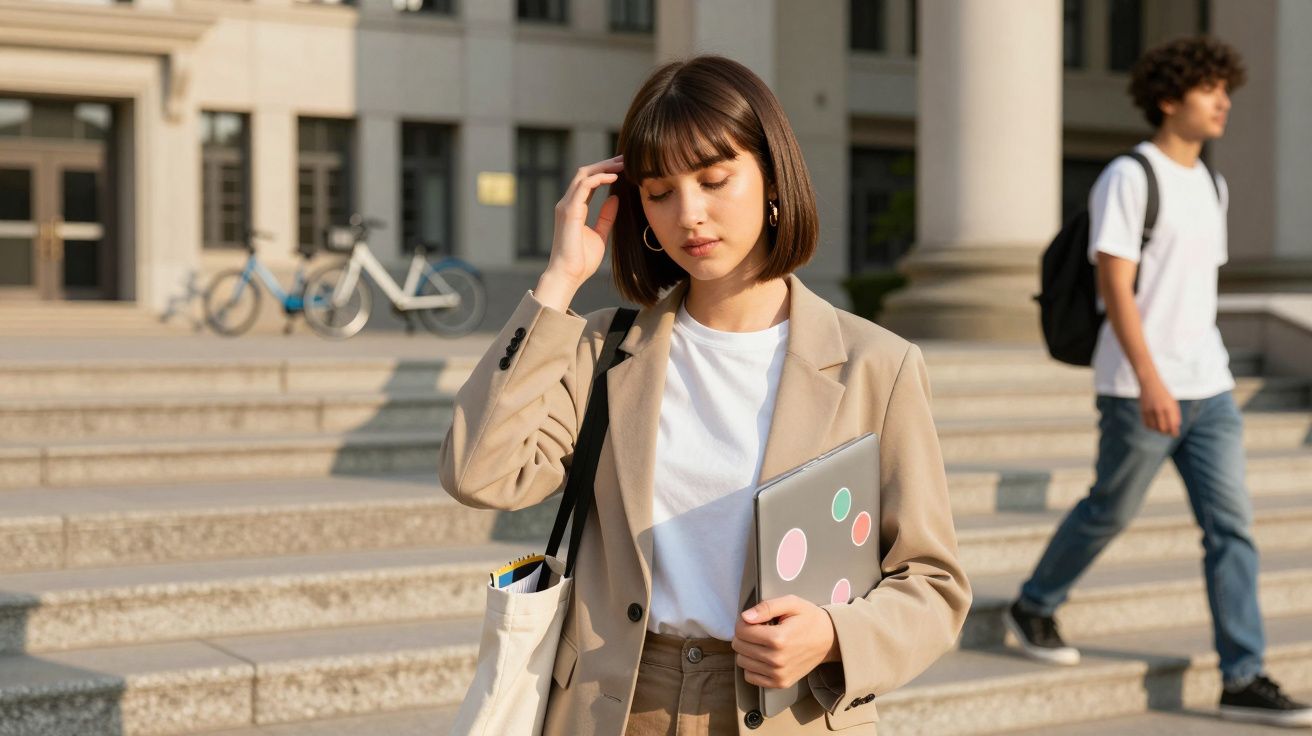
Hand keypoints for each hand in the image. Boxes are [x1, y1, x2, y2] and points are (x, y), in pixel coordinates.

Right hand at [537, 156, 623, 308]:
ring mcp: (566, 205)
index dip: (604, 172)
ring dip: (603, 167)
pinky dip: (599, 178)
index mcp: (574, 209)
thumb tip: (615, 199)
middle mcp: (567, 204)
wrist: (568, 275)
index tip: (623, 168)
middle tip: (625, 159)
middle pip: (585, 173)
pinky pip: (584, 186)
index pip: (588, 182)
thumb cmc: (582, 261)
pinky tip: (614, 177)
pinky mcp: (569, 210)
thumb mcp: (600, 235)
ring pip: (583, 175)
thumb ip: (606, 217)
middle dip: (605, 164)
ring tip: (622, 164)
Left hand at [732, 595, 840, 689]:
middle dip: (744, 635)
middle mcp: (776, 660)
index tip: (754, 620)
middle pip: (739, 646)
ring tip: (762, 643)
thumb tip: (745, 617)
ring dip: (747, 650)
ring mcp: (778, 674)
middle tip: (759, 630)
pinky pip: (750, 677)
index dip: (744, 622)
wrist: (829, 640)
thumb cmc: (809, 618)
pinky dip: (752, 666)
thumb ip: (767, 607)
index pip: (741, 631)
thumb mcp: (791, 603)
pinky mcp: (780, 683)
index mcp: (778, 639)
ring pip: (742, 662)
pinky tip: (763, 656)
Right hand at [1138, 375, 1180, 436]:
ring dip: (1158, 430)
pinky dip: (1151, 427)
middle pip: (1163, 429)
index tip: (1175, 434)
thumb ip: (1175, 414)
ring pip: (1154, 428)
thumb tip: (1175, 427)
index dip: (1174, 432)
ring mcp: (1150, 411)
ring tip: (1161, 428)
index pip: (1173, 425)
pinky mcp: (1143, 411)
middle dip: (1166, 432)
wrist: (1150, 383)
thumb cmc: (1164, 393)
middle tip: (1168, 432)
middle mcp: (1159, 410)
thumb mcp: (1173, 402)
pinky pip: (1146, 424)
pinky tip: (1154, 425)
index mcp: (1169, 407)